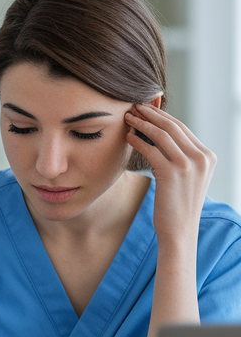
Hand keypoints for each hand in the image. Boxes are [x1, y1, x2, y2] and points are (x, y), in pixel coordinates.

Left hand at [125, 103, 216, 246]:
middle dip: (152, 113)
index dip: (162, 116)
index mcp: (208, 156)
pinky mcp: (172, 173)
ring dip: (142, 123)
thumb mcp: (187, 177)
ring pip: (162, 135)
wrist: (179, 230)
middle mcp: (202, 158)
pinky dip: (137, 140)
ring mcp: (189, 165)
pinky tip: (127, 136)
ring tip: (128, 116)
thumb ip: (180, 157)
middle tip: (134, 106)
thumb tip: (161, 136)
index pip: (183, 128)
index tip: (146, 108)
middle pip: (173, 127)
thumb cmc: (177, 204)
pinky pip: (151, 150)